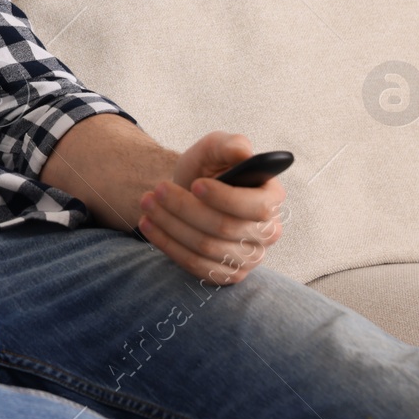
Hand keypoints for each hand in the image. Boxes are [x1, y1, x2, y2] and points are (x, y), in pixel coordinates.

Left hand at [136, 131, 283, 285]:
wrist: (190, 193)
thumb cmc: (208, 169)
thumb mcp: (216, 149)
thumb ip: (230, 145)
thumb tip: (243, 152)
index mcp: (272, 198)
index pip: (257, 207)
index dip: (225, 198)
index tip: (195, 184)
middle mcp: (268, 232)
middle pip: (225, 228)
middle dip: (185, 208)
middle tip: (156, 190)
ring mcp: (249, 257)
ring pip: (206, 248)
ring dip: (170, 225)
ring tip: (146, 203)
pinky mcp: (227, 274)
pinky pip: (195, 266)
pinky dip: (167, 245)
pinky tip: (149, 225)